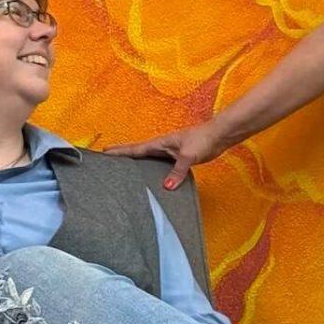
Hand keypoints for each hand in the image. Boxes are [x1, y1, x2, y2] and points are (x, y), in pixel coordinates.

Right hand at [106, 119, 225, 188]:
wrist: (218, 135)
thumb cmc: (203, 139)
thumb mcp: (188, 157)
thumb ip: (177, 172)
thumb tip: (166, 187)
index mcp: (159, 143)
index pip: (135, 149)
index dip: (119, 151)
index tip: (104, 152)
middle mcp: (161, 147)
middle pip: (137, 152)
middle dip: (122, 155)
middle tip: (107, 158)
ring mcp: (169, 152)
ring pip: (148, 158)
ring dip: (136, 162)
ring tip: (123, 168)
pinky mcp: (178, 157)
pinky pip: (159, 164)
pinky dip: (152, 169)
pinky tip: (152, 176)